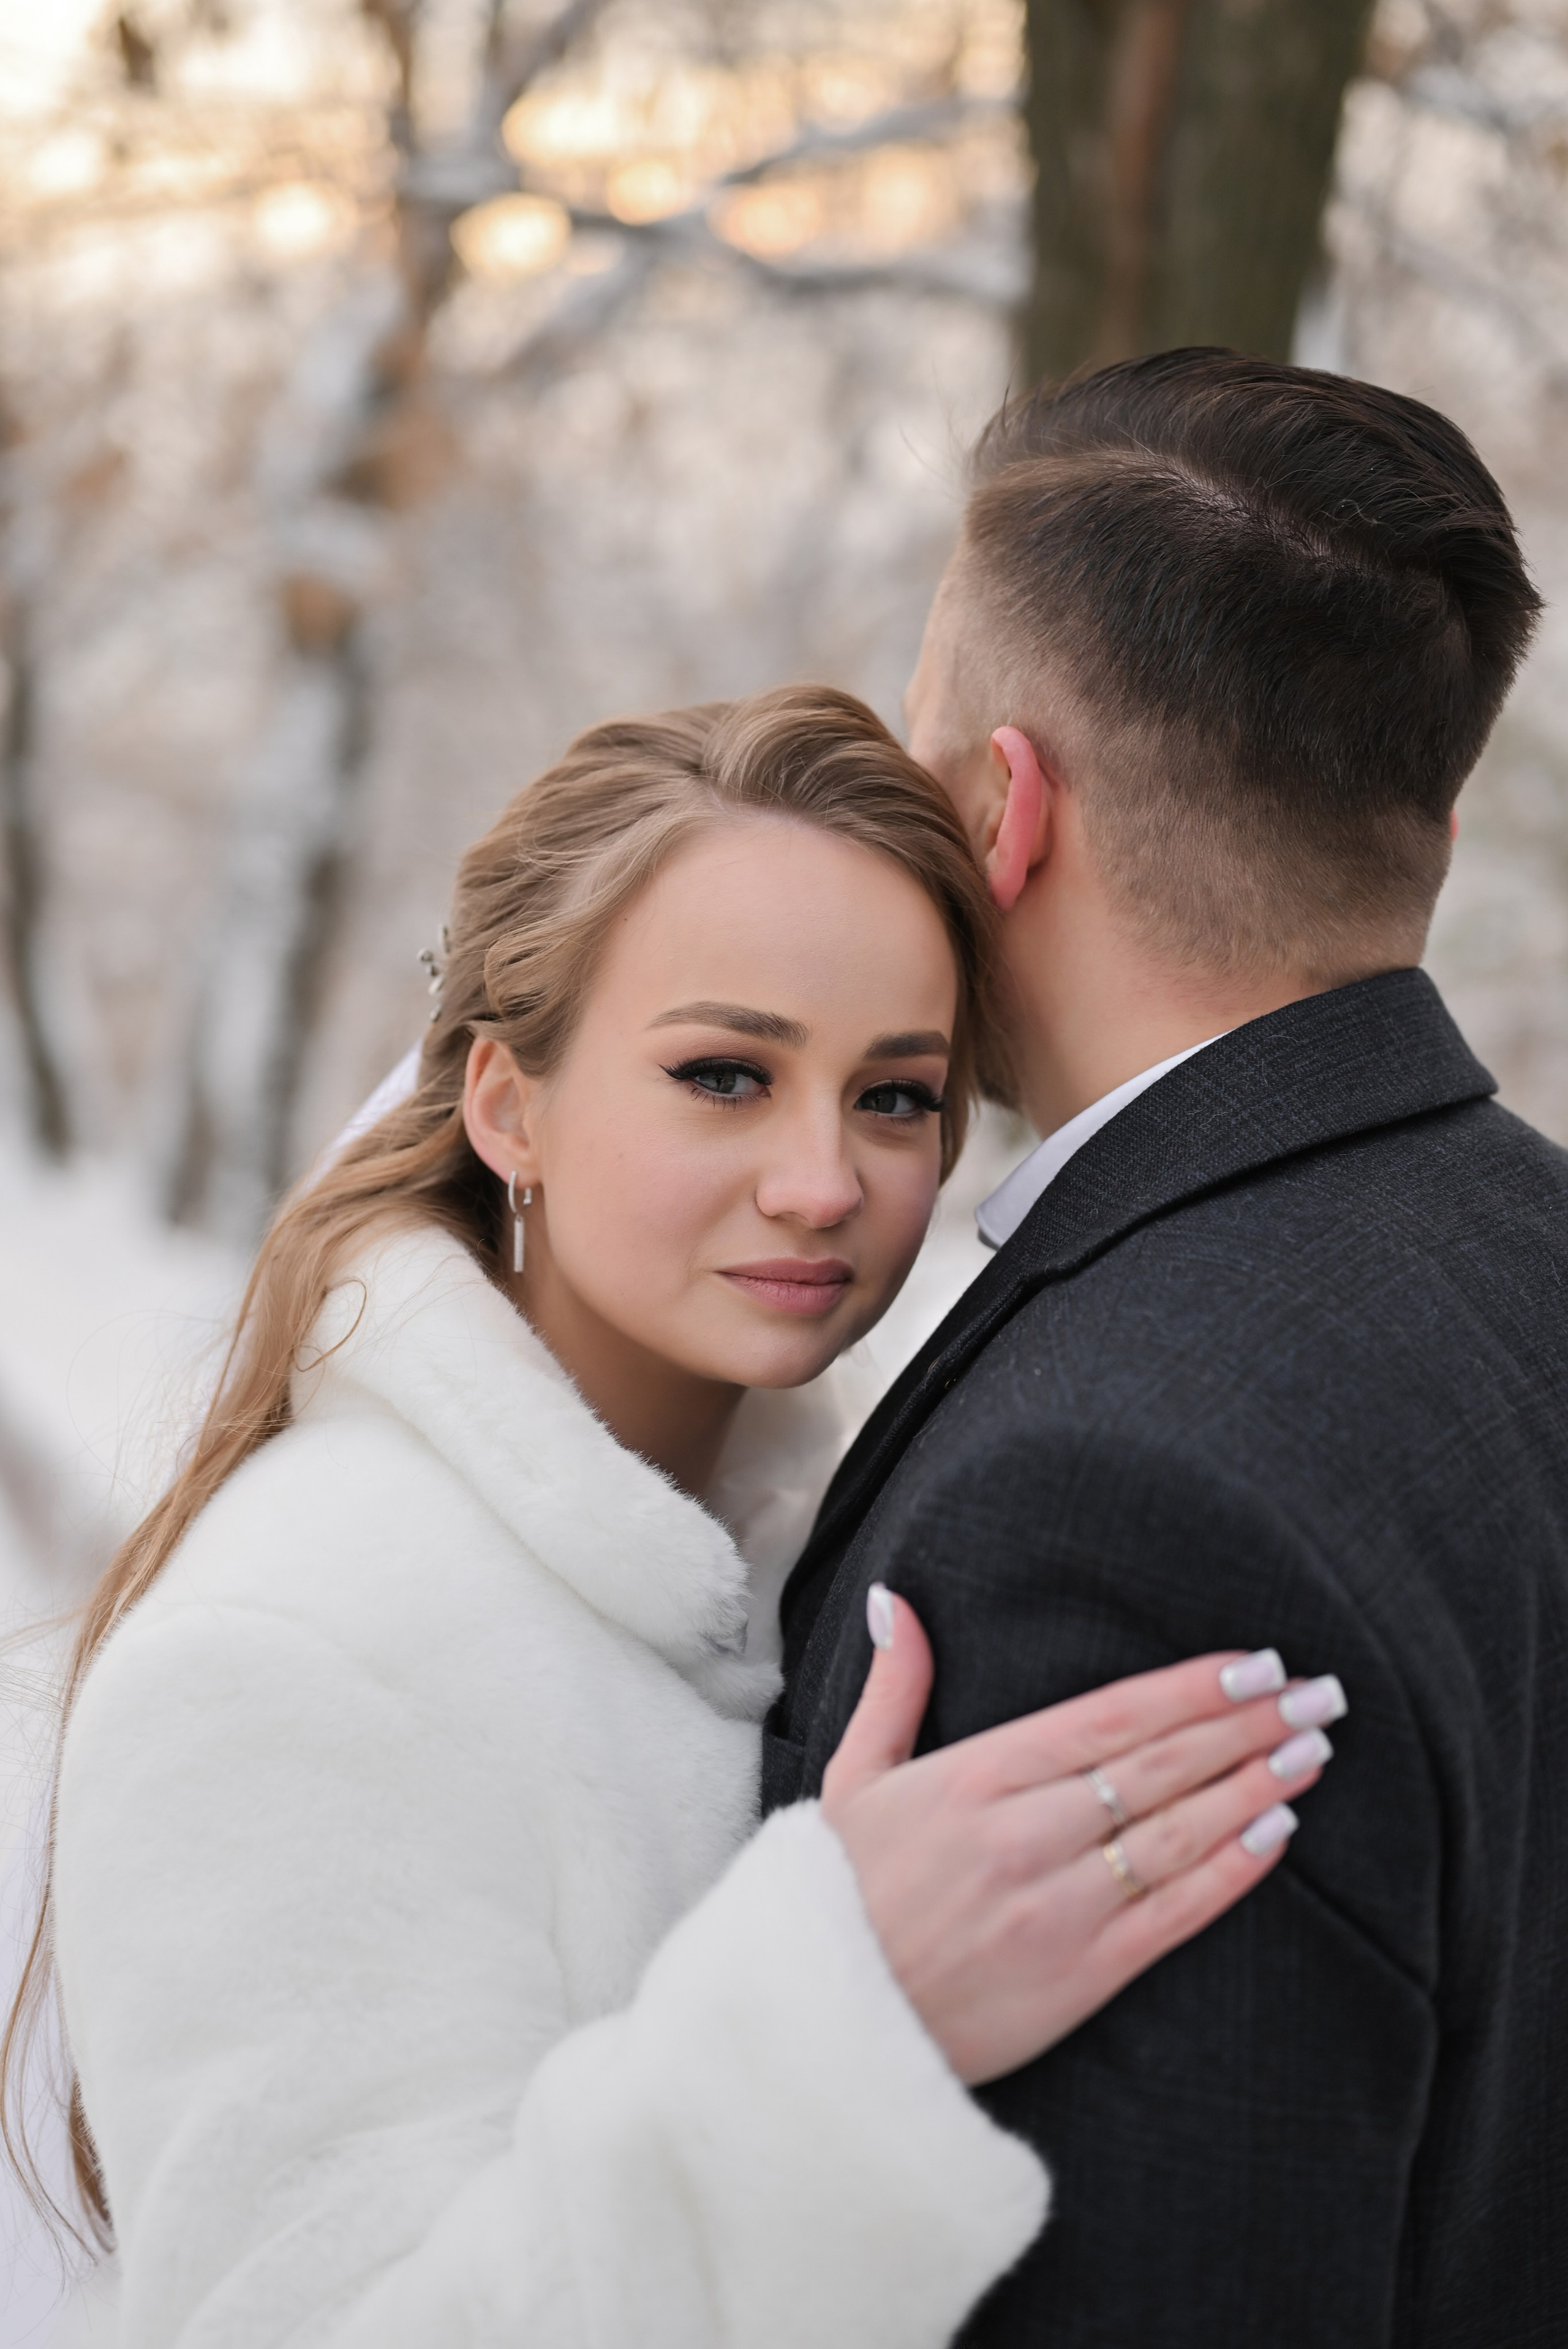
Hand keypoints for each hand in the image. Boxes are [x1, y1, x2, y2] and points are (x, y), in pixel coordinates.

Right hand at [821, 1587, 1342, 2085]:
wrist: (819, 2024)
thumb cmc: (836, 1894)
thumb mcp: (851, 1779)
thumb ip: (893, 1687)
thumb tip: (894, 1601)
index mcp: (974, 1777)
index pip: (1110, 1716)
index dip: (1191, 1688)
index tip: (1255, 1662)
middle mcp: (1024, 1834)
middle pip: (1160, 1765)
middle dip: (1249, 1724)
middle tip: (1320, 1693)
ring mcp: (1057, 1907)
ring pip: (1179, 1832)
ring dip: (1256, 1786)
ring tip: (1313, 1751)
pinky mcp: (1079, 1975)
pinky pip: (1174, 1914)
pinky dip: (1232, 1871)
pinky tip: (1277, 1833)